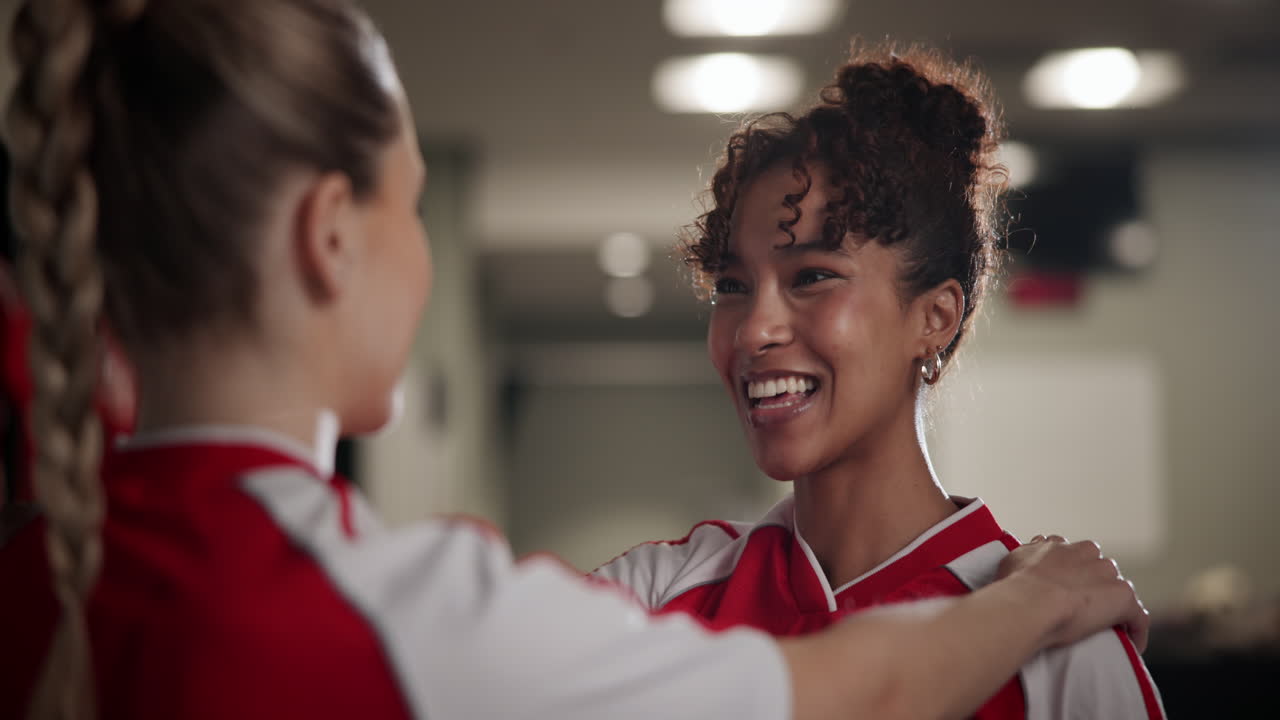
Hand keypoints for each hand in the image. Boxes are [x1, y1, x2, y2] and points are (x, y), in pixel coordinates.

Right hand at [997, 536, 1148, 651]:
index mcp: (1066, 546)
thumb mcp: (1015, 558)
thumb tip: (1033, 547)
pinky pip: (1137, 617)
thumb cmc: (1017, 585)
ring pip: (1120, 590)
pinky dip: (1136, 630)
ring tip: (1106, 629)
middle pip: (1102, 570)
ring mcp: (1108, 575)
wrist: (1030, 603)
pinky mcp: (1123, 599)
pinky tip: (1131, 644)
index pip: (1080, 555)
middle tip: (1084, 609)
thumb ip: (1029, 551)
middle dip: (1097, 586)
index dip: (1077, 572)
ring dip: (1115, 606)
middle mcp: (1089, 554)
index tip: (1071, 587)